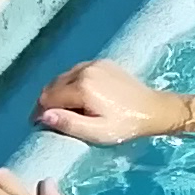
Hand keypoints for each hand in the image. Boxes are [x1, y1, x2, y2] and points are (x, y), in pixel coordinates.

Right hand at [34, 61, 181, 145]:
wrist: (153, 109)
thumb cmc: (125, 125)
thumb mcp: (97, 132)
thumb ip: (69, 124)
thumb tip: (43, 115)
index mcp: (83, 87)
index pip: (47, 98)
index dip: (40, 113)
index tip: (41, 125)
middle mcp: (85, 70)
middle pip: (52, 86)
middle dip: (47, 102)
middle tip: (52, 119)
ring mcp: (94, 63)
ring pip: (62, 77)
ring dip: (58, 92)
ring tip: (65, 110)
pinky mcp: (102, 62)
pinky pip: (75, 72)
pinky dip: (71, 83)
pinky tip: (78, 97)